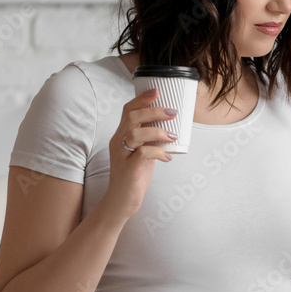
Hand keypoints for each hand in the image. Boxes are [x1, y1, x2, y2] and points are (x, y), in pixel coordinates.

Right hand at [100, 87, 177, 223]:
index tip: (158, 90)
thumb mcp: (142, 152)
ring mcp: (122, 155)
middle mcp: (118, 142)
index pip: (127, 111)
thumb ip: (150, 139)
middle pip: (132, 118)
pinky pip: (143, 154)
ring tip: (172, 137)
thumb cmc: (134, 175)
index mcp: (121, 136)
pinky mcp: (128, 168)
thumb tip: (169, 126)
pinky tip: (167, 158)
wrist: (122, 200)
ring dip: (158, 132)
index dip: (142, 99)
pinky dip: (158, 152)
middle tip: (172, 112)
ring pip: (136, 134)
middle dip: (153, 111)